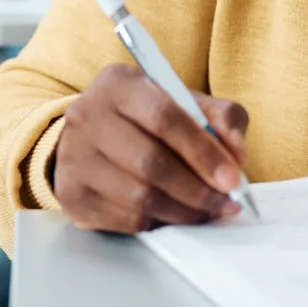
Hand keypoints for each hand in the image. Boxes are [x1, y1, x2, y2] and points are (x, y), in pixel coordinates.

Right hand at [53, 63, 249, 232]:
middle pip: (150, 162)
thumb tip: (236, 155)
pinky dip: (158, 222)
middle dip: (197, 189)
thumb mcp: (184, 102)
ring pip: (139, 196)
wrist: (92, 135)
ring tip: (206, 211)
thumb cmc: (146, 119)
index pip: (165, 117)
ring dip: (182, 211)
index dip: (203, 152)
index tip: (232, 177)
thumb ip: (221, 118)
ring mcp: (74, 156)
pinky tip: (174, 215)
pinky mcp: (71, 193)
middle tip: (225, 202)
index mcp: (118, 84)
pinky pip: (124, 219)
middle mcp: (87, 116)